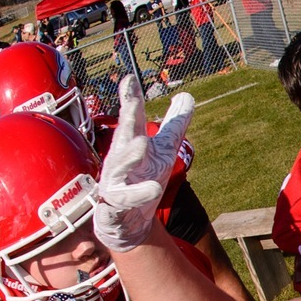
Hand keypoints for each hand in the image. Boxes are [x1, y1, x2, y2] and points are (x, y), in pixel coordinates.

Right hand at [94, 76, 191, 253]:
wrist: (128, 222)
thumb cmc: (143, 178)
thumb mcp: (163, 151)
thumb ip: (174, 125)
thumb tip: (186, 95)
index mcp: (130, 144)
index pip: (133, 120)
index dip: (131, 99)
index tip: (129, 79)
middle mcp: (119, 160)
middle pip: (123, 137)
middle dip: (127, 120)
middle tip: (132, 103)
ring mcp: (114, 183)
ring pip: (118, 167)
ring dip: (128, 156)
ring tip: (142, 143)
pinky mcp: (114, 207)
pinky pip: (122, 200)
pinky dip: (135, 195)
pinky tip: (151, 189)